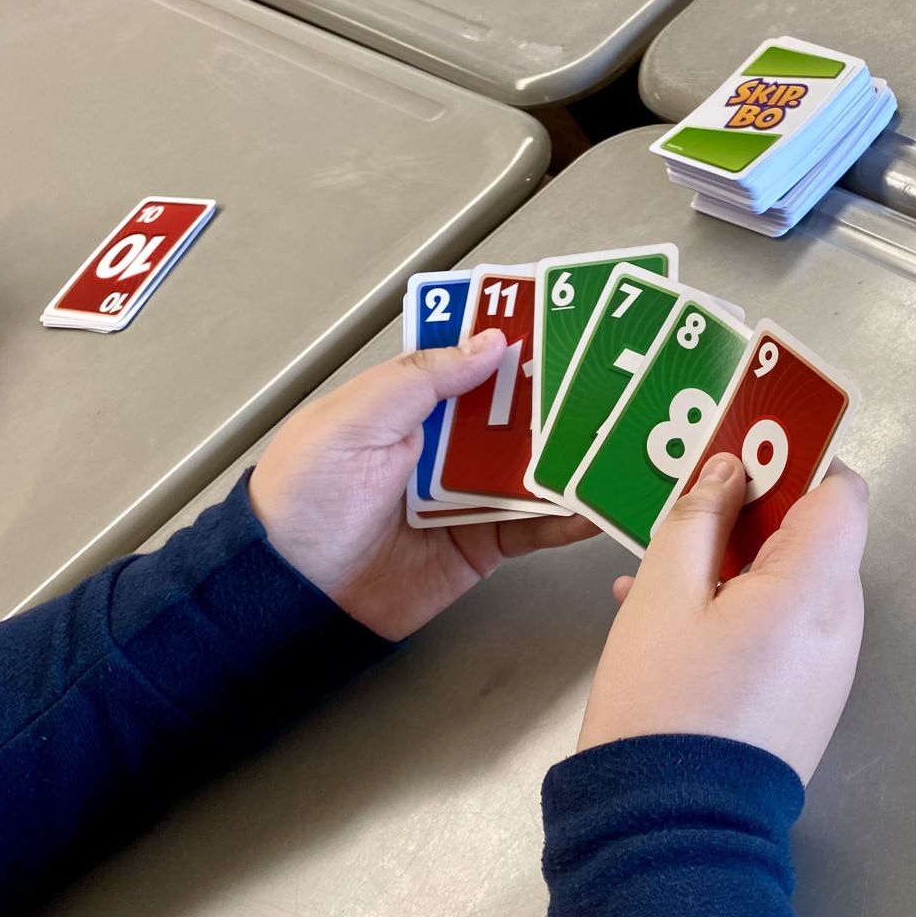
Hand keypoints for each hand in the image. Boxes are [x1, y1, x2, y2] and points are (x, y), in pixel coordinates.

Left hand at [248, 330, 599, 639]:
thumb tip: (489, 342)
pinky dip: (569, 517)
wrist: (294, 595)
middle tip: (613, 381)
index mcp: (409, 404)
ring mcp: (468, 494)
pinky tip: (597, 502)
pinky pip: (535, 526)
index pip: (472, 362)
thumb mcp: (353, 419)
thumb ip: (422, 378)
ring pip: (536, 467)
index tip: (564, 321)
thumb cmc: (304, 499)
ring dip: (575, 456)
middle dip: (561, 398)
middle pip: (516, 413)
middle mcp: (445, 445)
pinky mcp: (483, 542)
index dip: (514, 342)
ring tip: (621, 440)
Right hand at [575, 453, 868, 782]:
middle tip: (685, 511)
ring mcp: (827, 667)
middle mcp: (839, 623)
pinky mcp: (806, 701)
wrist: (671, 831)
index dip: (795, 463)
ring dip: (736, 564)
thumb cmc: (664, 705)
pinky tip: (671, 621)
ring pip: (792, 585)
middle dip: (754, 513)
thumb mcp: (663, 596)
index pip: (842, 491)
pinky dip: (740, 611)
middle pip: (816, 536)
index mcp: (815, 587)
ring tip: (662, 572)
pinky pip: (782, 631)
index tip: (738, 460)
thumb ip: (700, 519)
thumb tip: (730, 470)